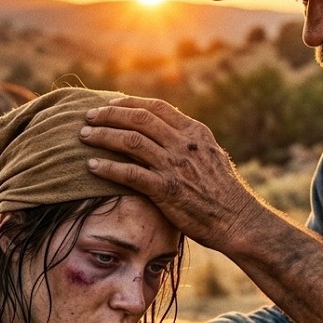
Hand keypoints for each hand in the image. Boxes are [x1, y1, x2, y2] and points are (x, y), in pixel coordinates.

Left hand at [79, 95, 260, 249]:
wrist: (237, 220)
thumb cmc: (223, 192)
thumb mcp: (211, 156)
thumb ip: (189, 142)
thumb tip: (167, 132)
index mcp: (195, 132)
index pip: (156, 107)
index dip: (129, 103)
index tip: (110, 104)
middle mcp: (184, 144)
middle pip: (138, 119)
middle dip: (109, 115)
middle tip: (88, 117)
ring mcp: (175, 166)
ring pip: (130, 141)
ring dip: (103, 136)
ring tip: (84, 136)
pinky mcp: (166, 189)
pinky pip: (129, 174)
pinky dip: (107, 168)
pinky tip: (92, 167)